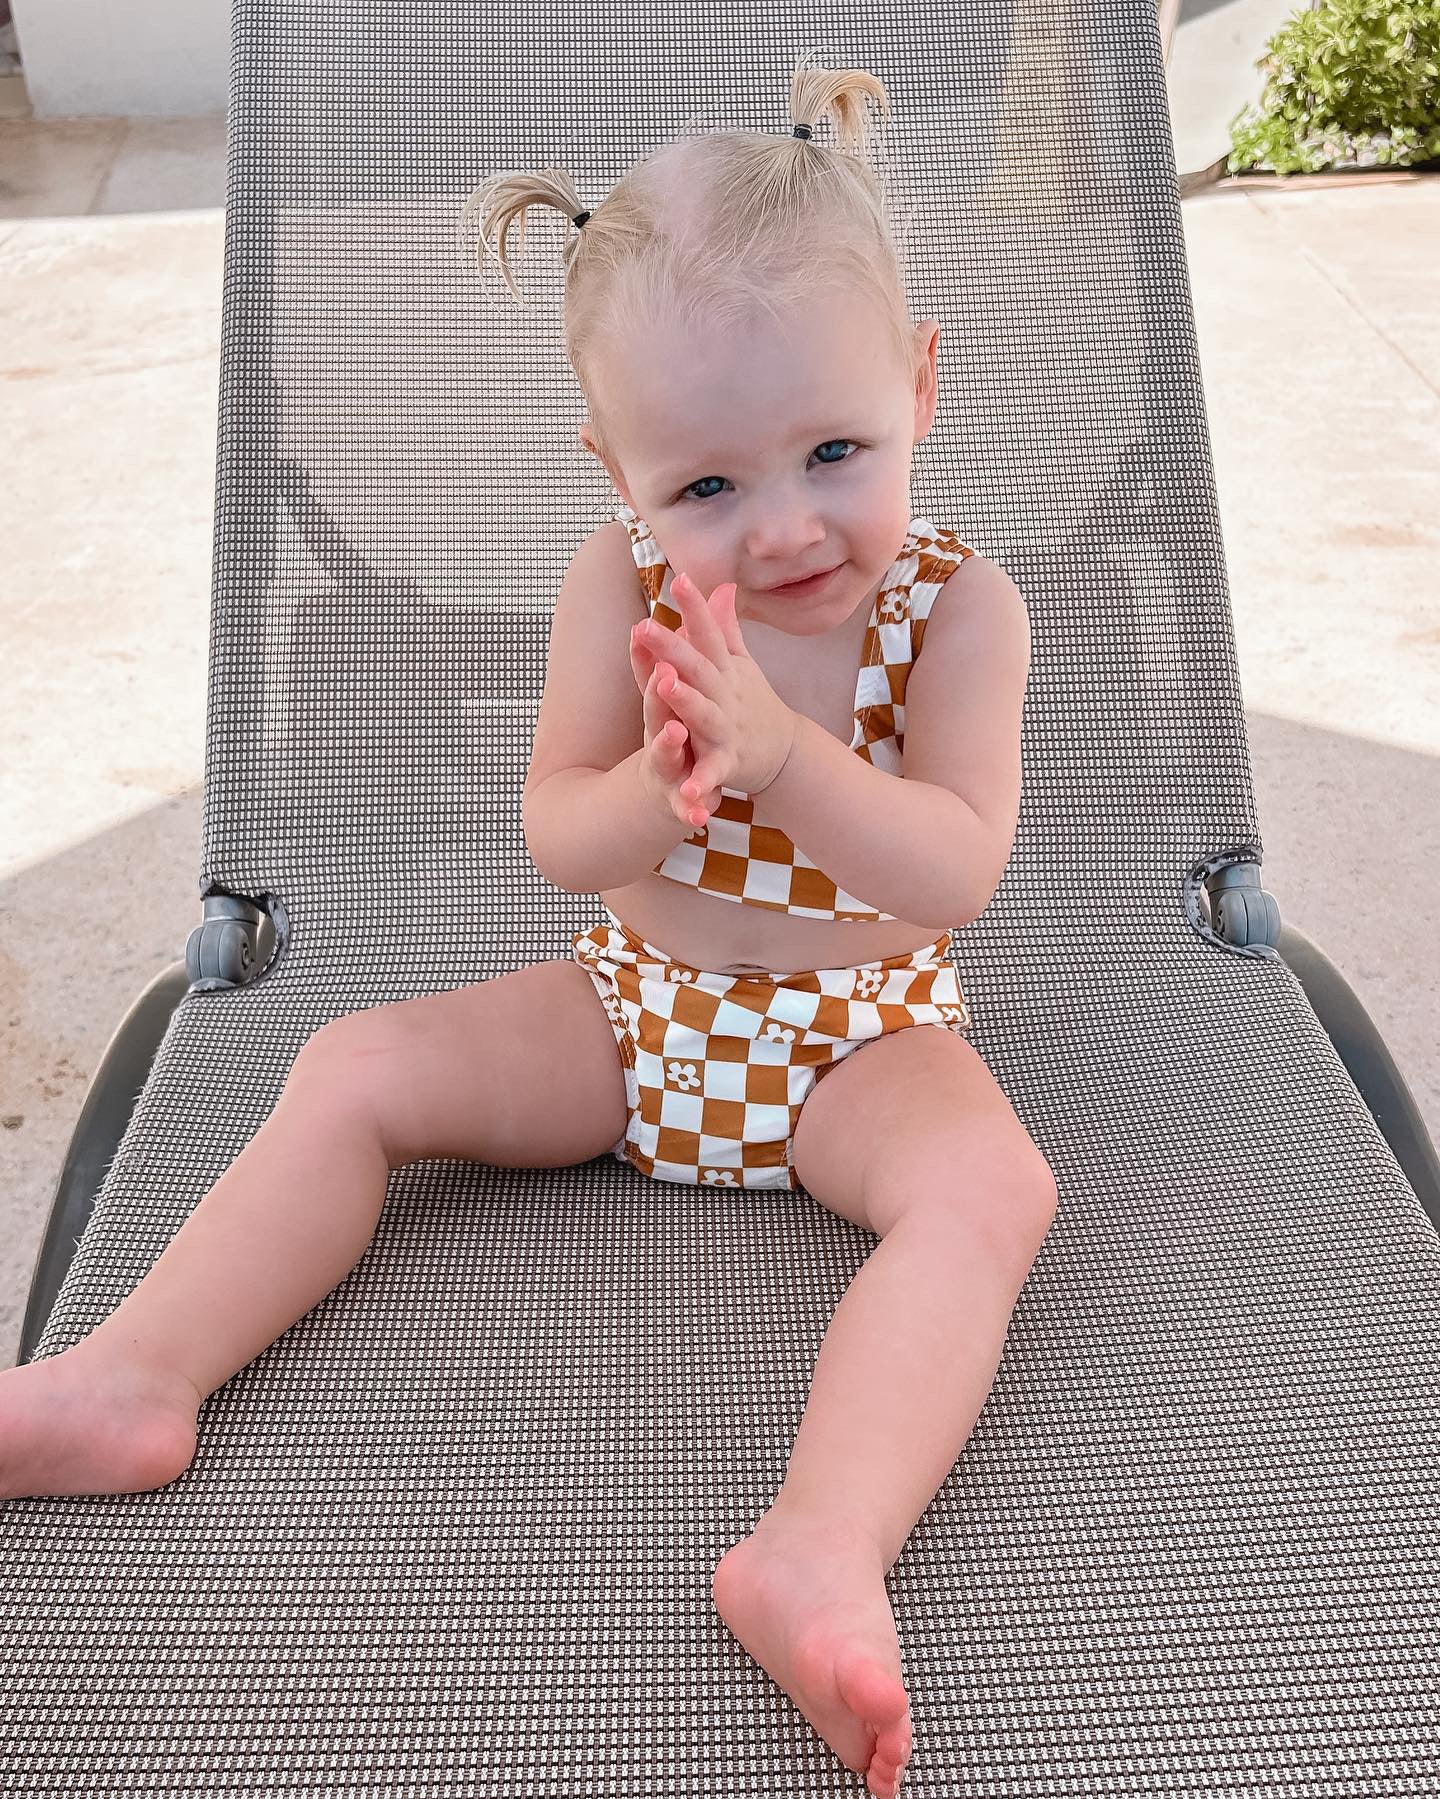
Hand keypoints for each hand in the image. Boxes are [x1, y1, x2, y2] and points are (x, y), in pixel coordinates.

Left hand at [630, 572, 797, 801]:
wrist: (785, 752)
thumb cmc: (752, 702)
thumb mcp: (740, 663)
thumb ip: (726, 626)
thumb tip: (724, 586)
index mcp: (724, 669)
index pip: (708, 633)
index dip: (695, 607)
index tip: (680, 577)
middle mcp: (726, 694)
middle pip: (698, 666)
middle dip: (672, 646)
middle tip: (646, 625)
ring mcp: (727, 728)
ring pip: (704, 713)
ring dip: (685, 700)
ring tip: (665, 686)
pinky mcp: (728, 762)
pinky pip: (712, 772)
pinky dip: (701, 783)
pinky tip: (686, 792)